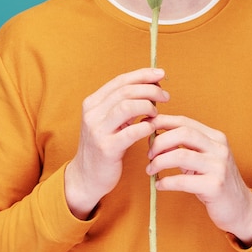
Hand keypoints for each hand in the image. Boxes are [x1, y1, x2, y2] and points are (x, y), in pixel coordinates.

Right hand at [65, 67, 168, 218]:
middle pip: (126, 91)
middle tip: (165, 96)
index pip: (120, 80)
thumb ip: (124, 103)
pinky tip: (152, 127)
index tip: (161, 74)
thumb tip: (152, 85)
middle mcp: (92, 113)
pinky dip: (146, 126)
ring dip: (147, 106)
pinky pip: (131, 132)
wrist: (85, 177)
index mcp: (92, 102)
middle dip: (150, 89)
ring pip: (127, 106)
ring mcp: (98, 131)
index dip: (142, 75)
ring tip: (156, 113)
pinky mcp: (106, 148)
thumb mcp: (109, 120)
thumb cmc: (104, 144)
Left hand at [146, 114, 251, 245]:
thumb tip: (155, 137)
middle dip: (160, 141)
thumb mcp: (203, 159)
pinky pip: (183, 181)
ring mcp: (219, 166)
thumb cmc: (214, 181)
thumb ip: (184, 146)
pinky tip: (159, 185)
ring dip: (159, 162)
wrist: (240, 208)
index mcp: (215, 137)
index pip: (185, 121)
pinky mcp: (215, 186)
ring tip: (150, 169)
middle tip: (149, 154)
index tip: (145, 126)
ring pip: (181, 155)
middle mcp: (219, 148)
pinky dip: (166, 182)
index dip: (163, 122)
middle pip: (183, 133)